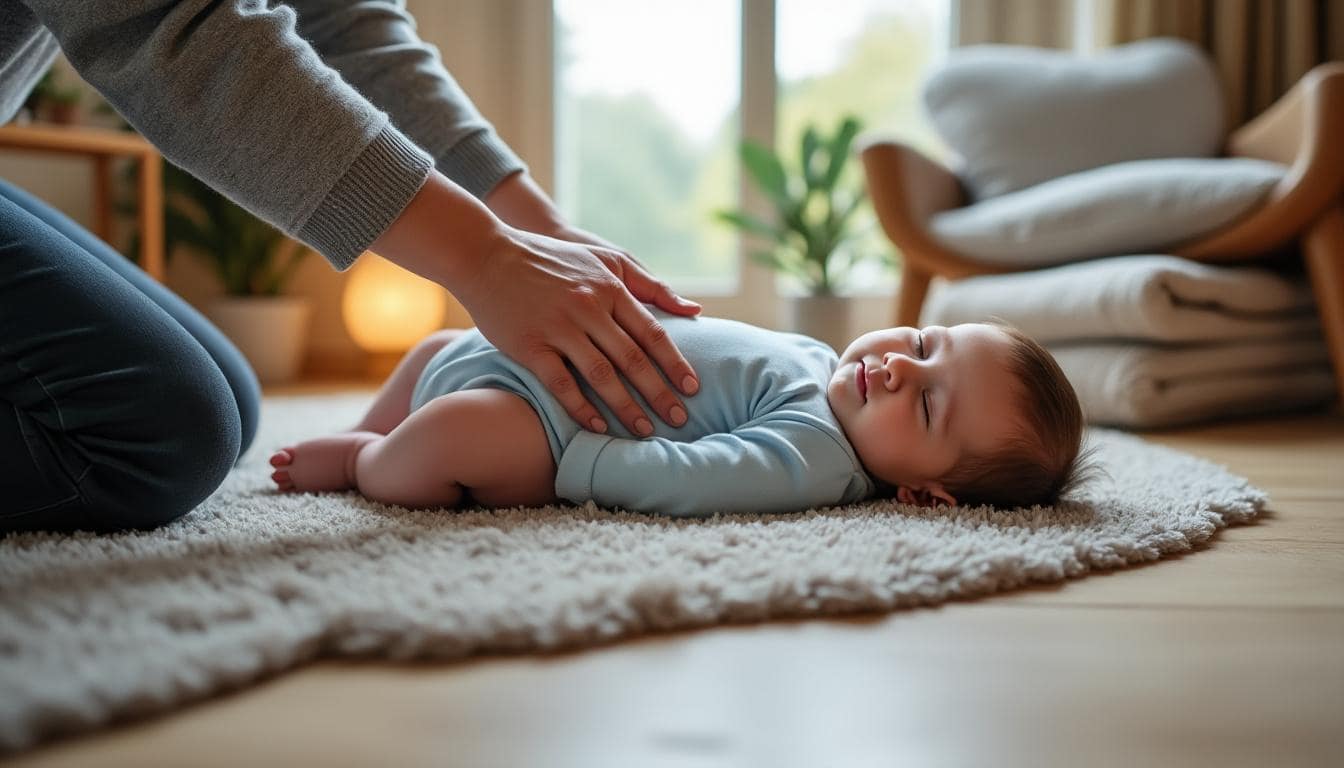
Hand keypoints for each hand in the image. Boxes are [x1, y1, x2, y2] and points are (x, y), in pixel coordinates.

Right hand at [456, 224, 700, 435]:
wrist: (487, 254)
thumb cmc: (552, 258)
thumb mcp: (605, 258)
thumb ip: (649, 284)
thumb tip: (695, 310)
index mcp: (610, 288)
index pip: (652, 333)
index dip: (675, 363)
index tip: (693, 388)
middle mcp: (588, 308)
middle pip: (632, 358)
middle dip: (659, 392)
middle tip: (679, 419)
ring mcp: (558, 328)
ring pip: (601, 375)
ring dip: (626, 407)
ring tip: (645, 431)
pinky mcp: (529, 346)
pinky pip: (561, 383)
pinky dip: (581, 408)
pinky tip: (598, 427)